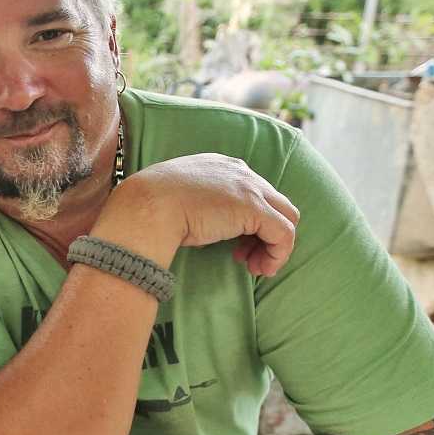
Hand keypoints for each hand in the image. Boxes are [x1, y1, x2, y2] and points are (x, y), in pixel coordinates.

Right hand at [104, 153, 299, 276]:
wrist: (147, 206)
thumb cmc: (151, 207)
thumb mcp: (177, 197)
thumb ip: (195, 203)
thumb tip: (199, 224)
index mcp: (221, 165)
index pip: (253, 192)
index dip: (249, 222)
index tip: (234, 245)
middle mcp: (241, 171)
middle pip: (275, 204)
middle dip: (265, 234)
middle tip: (245, 257)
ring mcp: (250, 188)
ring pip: (286, 218)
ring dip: (275, 247)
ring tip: (254, 267)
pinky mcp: (255, 209)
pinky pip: (284, 234)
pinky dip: (278, 255)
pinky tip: (260, 268)